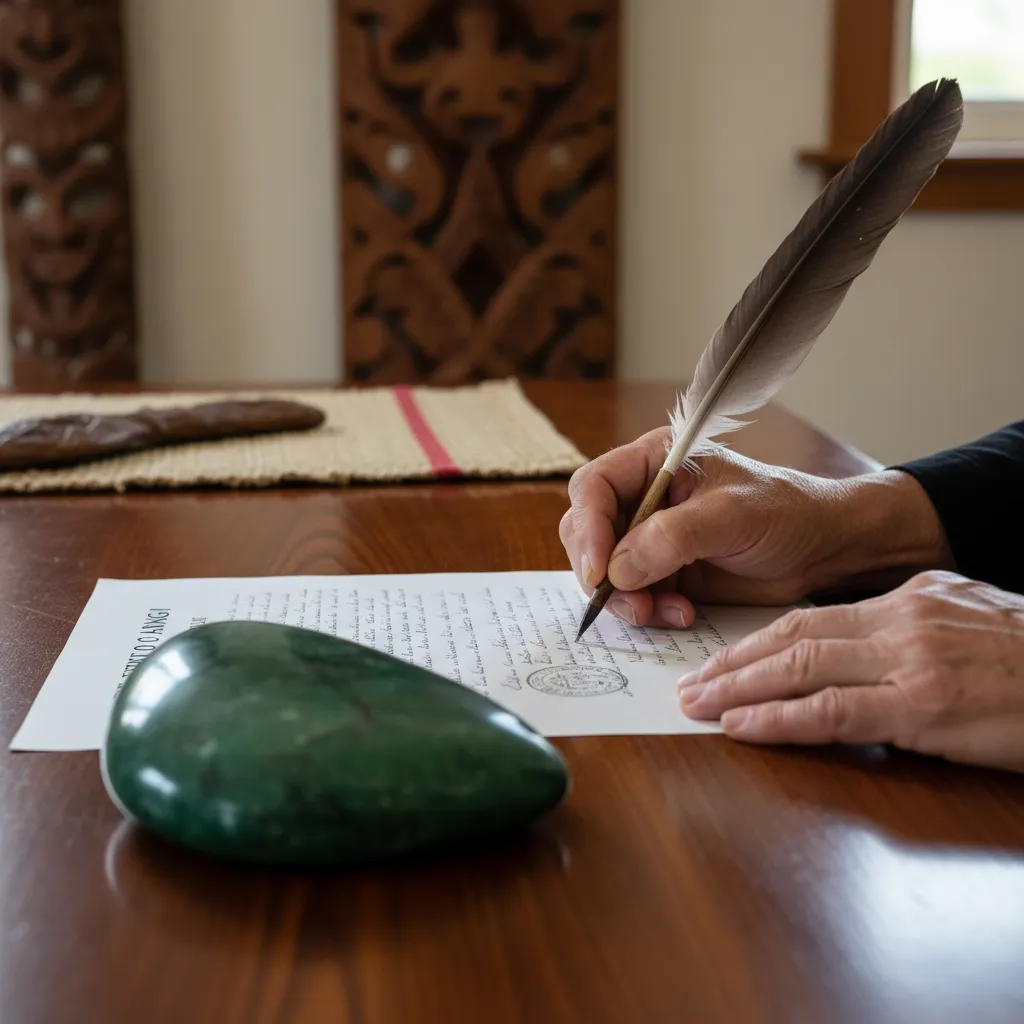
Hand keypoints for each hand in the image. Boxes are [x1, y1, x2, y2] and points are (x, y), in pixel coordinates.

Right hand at [559, 427, 951, 628]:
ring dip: (626, 599)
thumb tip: (617, 570)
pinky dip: (648, 612)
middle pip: (588, 532)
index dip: (587, 528)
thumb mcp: (731, 516)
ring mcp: (650, 539)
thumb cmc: (787, 513)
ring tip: (661, 613)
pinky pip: (633, 597)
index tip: (599, 571)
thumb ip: (672, 538)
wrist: (824, 551)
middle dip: (601, 571)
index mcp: (654, 463)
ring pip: (605, 571)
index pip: (593, 488)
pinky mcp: (663, 574)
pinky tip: (681, 614)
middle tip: (629, 602)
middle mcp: (644, 498)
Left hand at [679, 571, 1023, 772]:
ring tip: (697, 705)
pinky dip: (780, 719)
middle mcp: (900, 618)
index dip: (758, 640)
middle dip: (734, 662)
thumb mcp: (968, 623)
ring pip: (801, 665)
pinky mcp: (923, 704)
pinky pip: (832, 710)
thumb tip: (858, 653)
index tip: (721, 659)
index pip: (813, 615)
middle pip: (794, 634)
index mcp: (908, 598)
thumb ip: (909, 632)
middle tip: (690, 684)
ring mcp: (910, 659)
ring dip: (740, 688)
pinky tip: (742, 727)